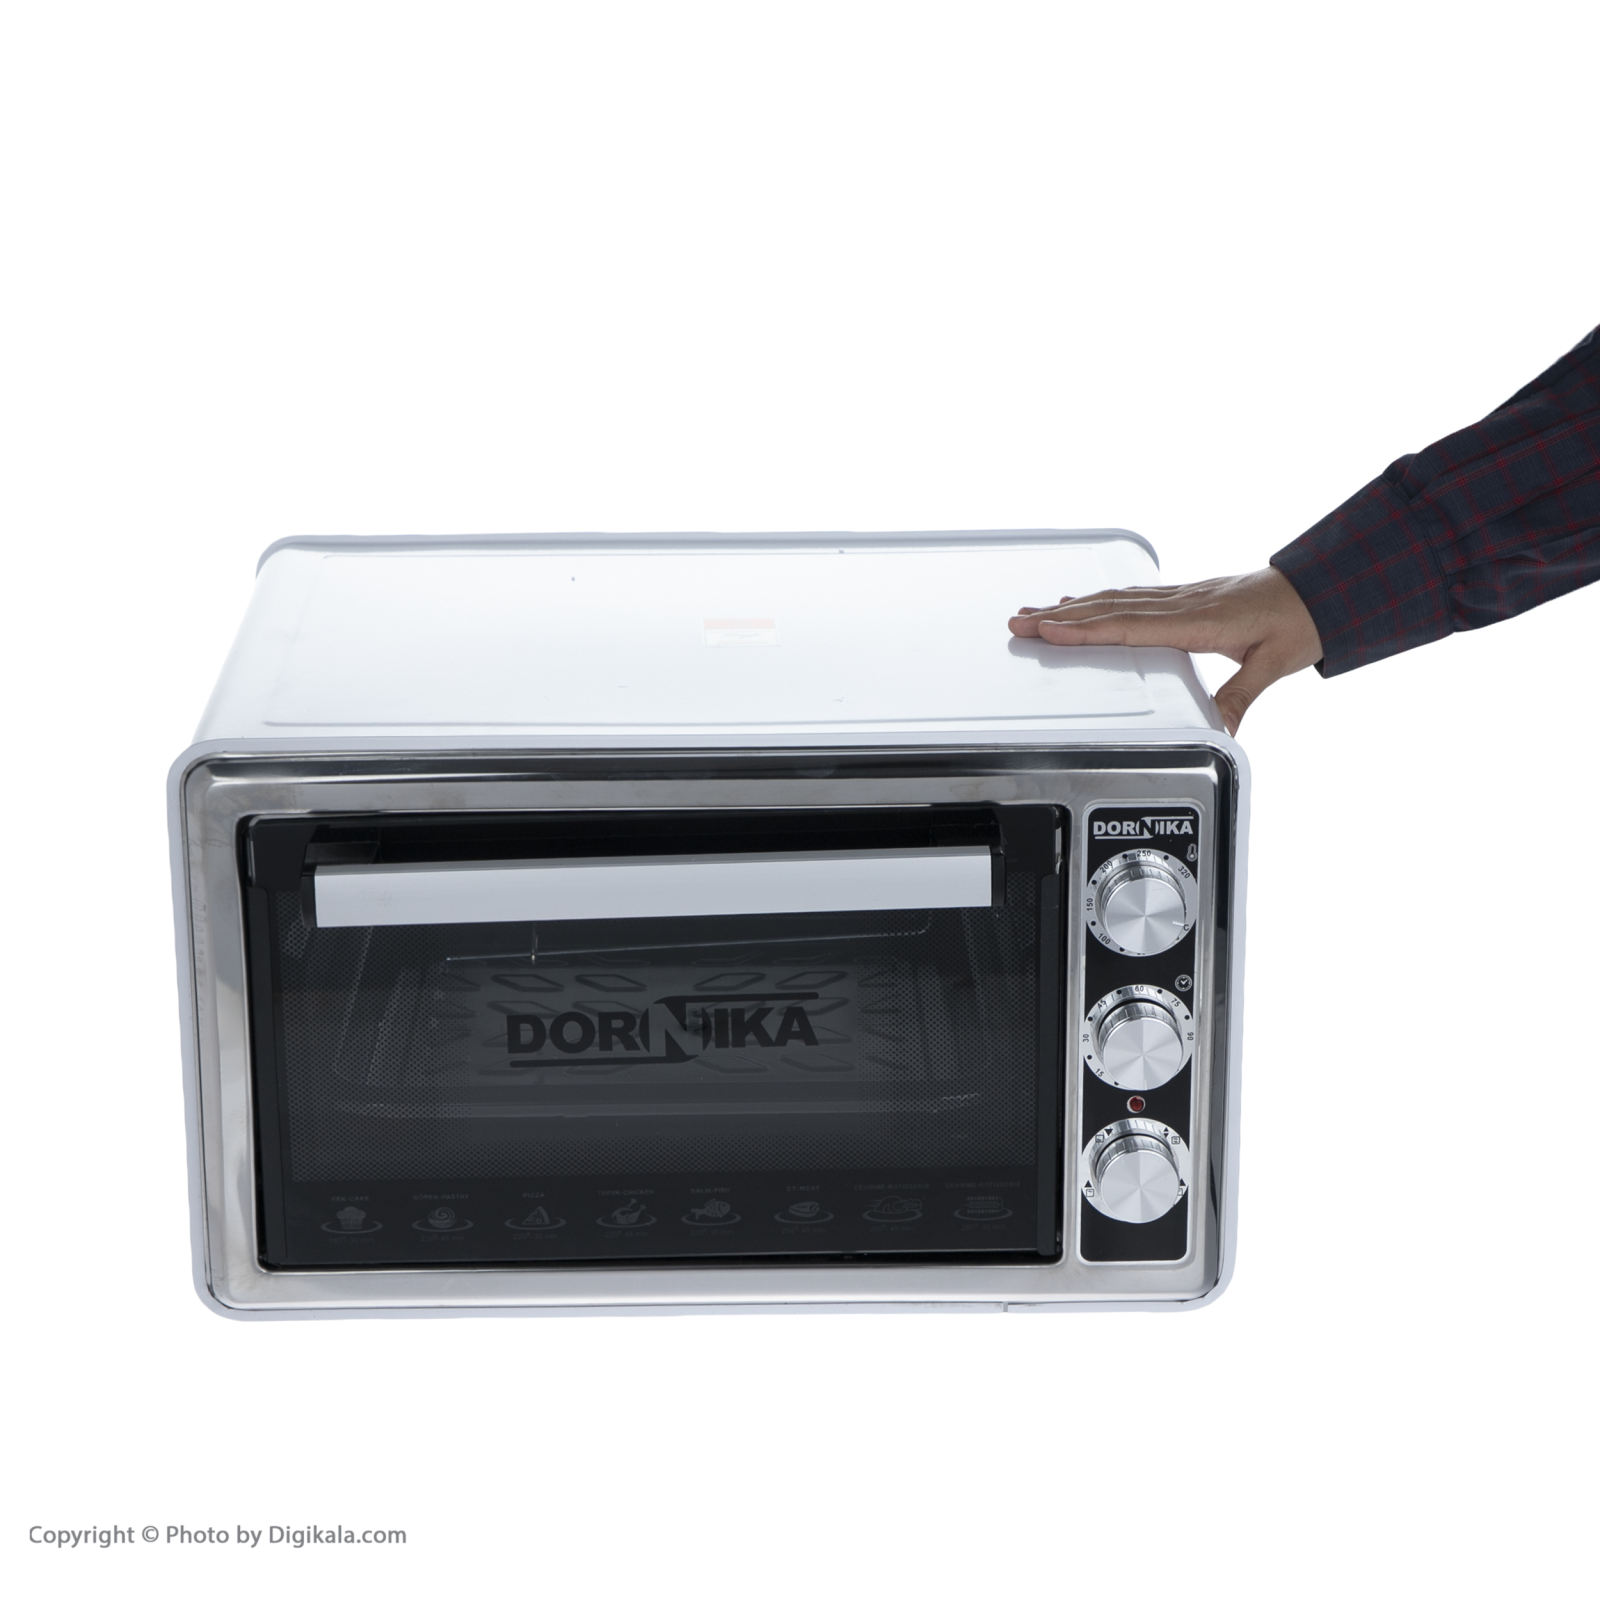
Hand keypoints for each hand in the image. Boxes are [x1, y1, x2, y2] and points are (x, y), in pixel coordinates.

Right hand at [1007, 567, 1323, 735]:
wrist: (1322, 584)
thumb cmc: (1301, 620)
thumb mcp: (1276, 664)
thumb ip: (1241, 694)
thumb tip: (1222, 731)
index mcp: (1199, 621)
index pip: (1129, 626)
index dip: (1086, 629)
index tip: (1049, 631)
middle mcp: (1183, 603)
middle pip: (1109, 609)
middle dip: (1059, 617)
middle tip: (1018, 622)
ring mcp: (1181, 596)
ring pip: (1115, 599)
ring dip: (1070, 606)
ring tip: (1033, 612)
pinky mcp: (1185, 595)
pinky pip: (1131, 595)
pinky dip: (1098, 599)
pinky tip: (1081, 600)